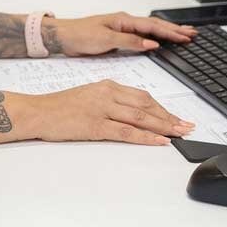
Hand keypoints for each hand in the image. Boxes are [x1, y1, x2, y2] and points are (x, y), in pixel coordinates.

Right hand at [30, 80, 194, 145]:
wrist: (39, 111)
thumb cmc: (62, 106)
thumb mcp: (90, 96)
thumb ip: (111, 101)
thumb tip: (134, 113)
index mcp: (107, 85)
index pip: (142, 96)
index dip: (162, 108)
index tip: (176, 117)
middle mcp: (107, 93)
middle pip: (146, 105)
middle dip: (169, 117)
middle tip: (186, 126)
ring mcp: (102, 108)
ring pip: (140, 117)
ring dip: (163, 126)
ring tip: (179, 134)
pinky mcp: (96, 125)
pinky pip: (126, 132)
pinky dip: (145, 137)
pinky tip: (158, 141)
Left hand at [46, 12, 196, 56]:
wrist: (63, 36)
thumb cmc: (80, 35)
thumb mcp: (105, 39)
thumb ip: (129, 41)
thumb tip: (151, 43)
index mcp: (123, 20)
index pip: (153, 26)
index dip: (171, 32)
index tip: (186, 36)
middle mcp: (124, 22)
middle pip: (155, 25)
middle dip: (174, 29)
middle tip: (192, 34)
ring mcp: (122, 28)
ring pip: (149, 29)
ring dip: (166, 32)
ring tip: (182, 34)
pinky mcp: (118, 36)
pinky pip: (141, 35)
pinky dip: (154, 36)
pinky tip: (160, 40)